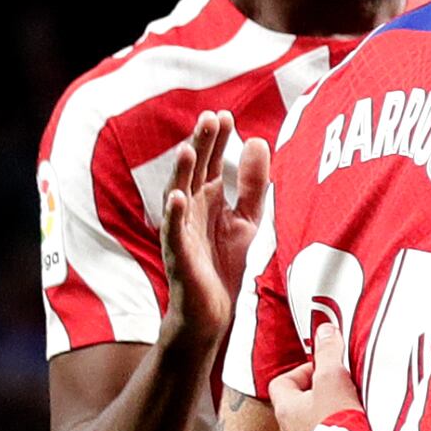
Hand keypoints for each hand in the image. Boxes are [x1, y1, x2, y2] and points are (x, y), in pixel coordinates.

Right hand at [154, 114, 268, 357]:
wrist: (214, 315)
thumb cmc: (227, 267)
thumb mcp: (247, 221)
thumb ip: (251, 184)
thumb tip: (257, 140)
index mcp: (207, 201)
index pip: (210, 163)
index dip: (216, 140)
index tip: (225, 114)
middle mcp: (191, 212)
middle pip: (194, 172)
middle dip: (201, 145)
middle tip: (210, 118)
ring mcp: (181, 233)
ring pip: (178, 196)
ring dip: (182, 173)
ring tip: (189, 149)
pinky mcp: (178, 258)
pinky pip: (173, 233)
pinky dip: (173, 216)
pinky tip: (176, 198)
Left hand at [267, 303, 365, 430]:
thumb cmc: (337, 424)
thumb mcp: (334, 379)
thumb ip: (329, 353)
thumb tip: (325, 329)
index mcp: (286, 411)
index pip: (282, 383)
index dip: (302, 372)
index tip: (326, 369)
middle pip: (298, 408)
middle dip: (319, 397)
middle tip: (343, 391)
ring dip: (327, 422)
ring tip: (353, 416)